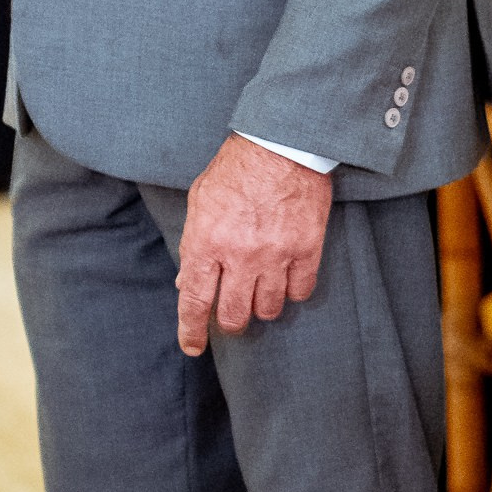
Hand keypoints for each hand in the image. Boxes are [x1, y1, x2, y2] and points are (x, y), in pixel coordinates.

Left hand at [176, 134, 332, 356]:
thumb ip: (192, 244)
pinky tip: (286, 280)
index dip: (191, 330)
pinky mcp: (306, 249)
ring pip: (270, 309)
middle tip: (232, 316)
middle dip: (231, 323)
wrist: (280, 144)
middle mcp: (239, 255)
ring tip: (259, 293)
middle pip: (235, 315)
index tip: (193, 347)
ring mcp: (275, 254)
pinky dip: (292, 292)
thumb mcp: (199, 202)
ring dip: (262, 307)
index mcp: (206, 242)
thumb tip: (185, 281)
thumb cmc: (235, 170)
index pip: (194, 300)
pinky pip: (300, 291)